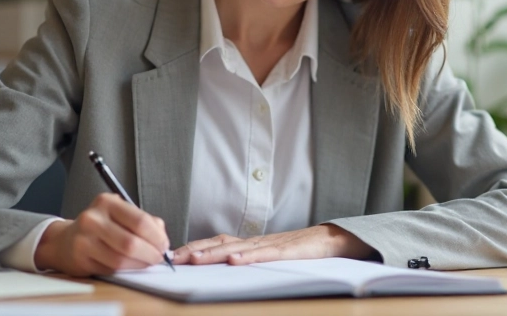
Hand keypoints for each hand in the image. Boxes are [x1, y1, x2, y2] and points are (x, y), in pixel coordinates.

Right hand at [33, 193, 169, 275]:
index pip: (140, 221)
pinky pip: (111, 269)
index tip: (164, 245)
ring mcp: (84, 239)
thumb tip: (162, 239)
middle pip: (131, 242)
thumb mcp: (120, 214)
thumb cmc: (100, 227)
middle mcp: (93, 218)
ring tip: (147, 262)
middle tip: (159, 258)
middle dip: (151, 253)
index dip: (157, 237)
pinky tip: (130, 266)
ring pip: (121, 259)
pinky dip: (126, 270)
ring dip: (140, 264)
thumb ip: (144, 222)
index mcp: (107, 202)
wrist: (66, 241)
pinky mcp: (80, 259)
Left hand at [171, 224, 372, 265]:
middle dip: (197, 250)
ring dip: (214, 253)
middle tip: (175, 258)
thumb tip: (224, 266)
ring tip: (196, 259)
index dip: (197, 247)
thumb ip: (248, 258)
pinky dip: (249, 257)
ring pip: (238, 248)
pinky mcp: (287, 251)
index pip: (217, 242)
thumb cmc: (299, 250)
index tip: (175, 255)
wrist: (330, 240)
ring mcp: (271, 245)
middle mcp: (256, 241)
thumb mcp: (268, 256)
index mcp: (250, 243)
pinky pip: (265, 254)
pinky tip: (235, 260)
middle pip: (221, 243)